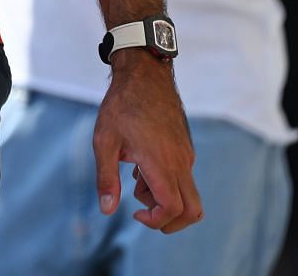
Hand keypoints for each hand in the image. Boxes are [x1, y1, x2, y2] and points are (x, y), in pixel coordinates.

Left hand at [91, 51, 202, 231]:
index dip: (156, 221)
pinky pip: (183, 177)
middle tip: (142, 210)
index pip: (173, 208)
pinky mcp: (186, 149)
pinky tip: (140, 163)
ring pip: (188, 194)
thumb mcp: (104, 141)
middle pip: (193, 210)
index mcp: (161, 163)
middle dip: (170, 222)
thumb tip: (107, 210)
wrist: (145, 75)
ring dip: (163, 198)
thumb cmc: (121, 106)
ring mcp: (186, 156)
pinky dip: (165, 182)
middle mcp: (180, 163)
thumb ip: (106, 178)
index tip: (135, 214)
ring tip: (134, 177)